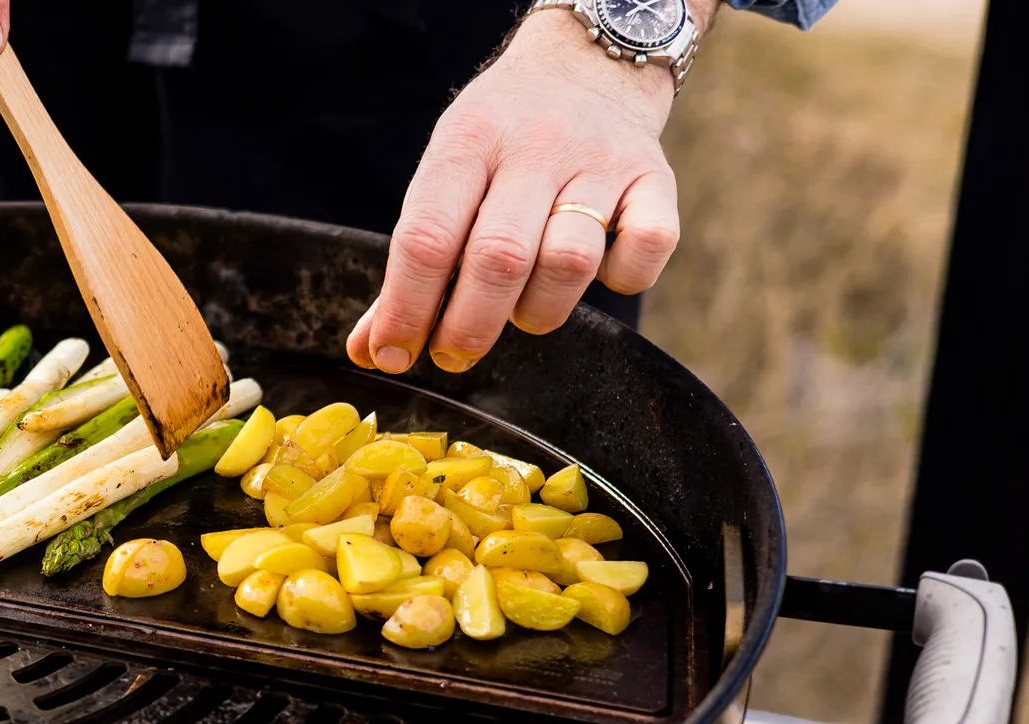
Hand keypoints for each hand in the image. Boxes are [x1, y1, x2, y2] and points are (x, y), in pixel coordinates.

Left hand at [347, 11, 682, 374]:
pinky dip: (623, 277)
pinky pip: (648, 247)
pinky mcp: (655, 178)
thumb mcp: (445, 175)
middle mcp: (536, 147)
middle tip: (453, 353)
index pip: (427, 237)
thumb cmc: (499, 142)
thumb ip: (411, 264)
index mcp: (468, 143)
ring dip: (538, 310)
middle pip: (498, 259)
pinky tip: (599, 273)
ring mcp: (600, 162)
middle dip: (468, 327)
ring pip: (569, 263)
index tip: (393, 353)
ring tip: (521, 308)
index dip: (406, 308)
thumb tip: (373, 350)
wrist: (587, 64)